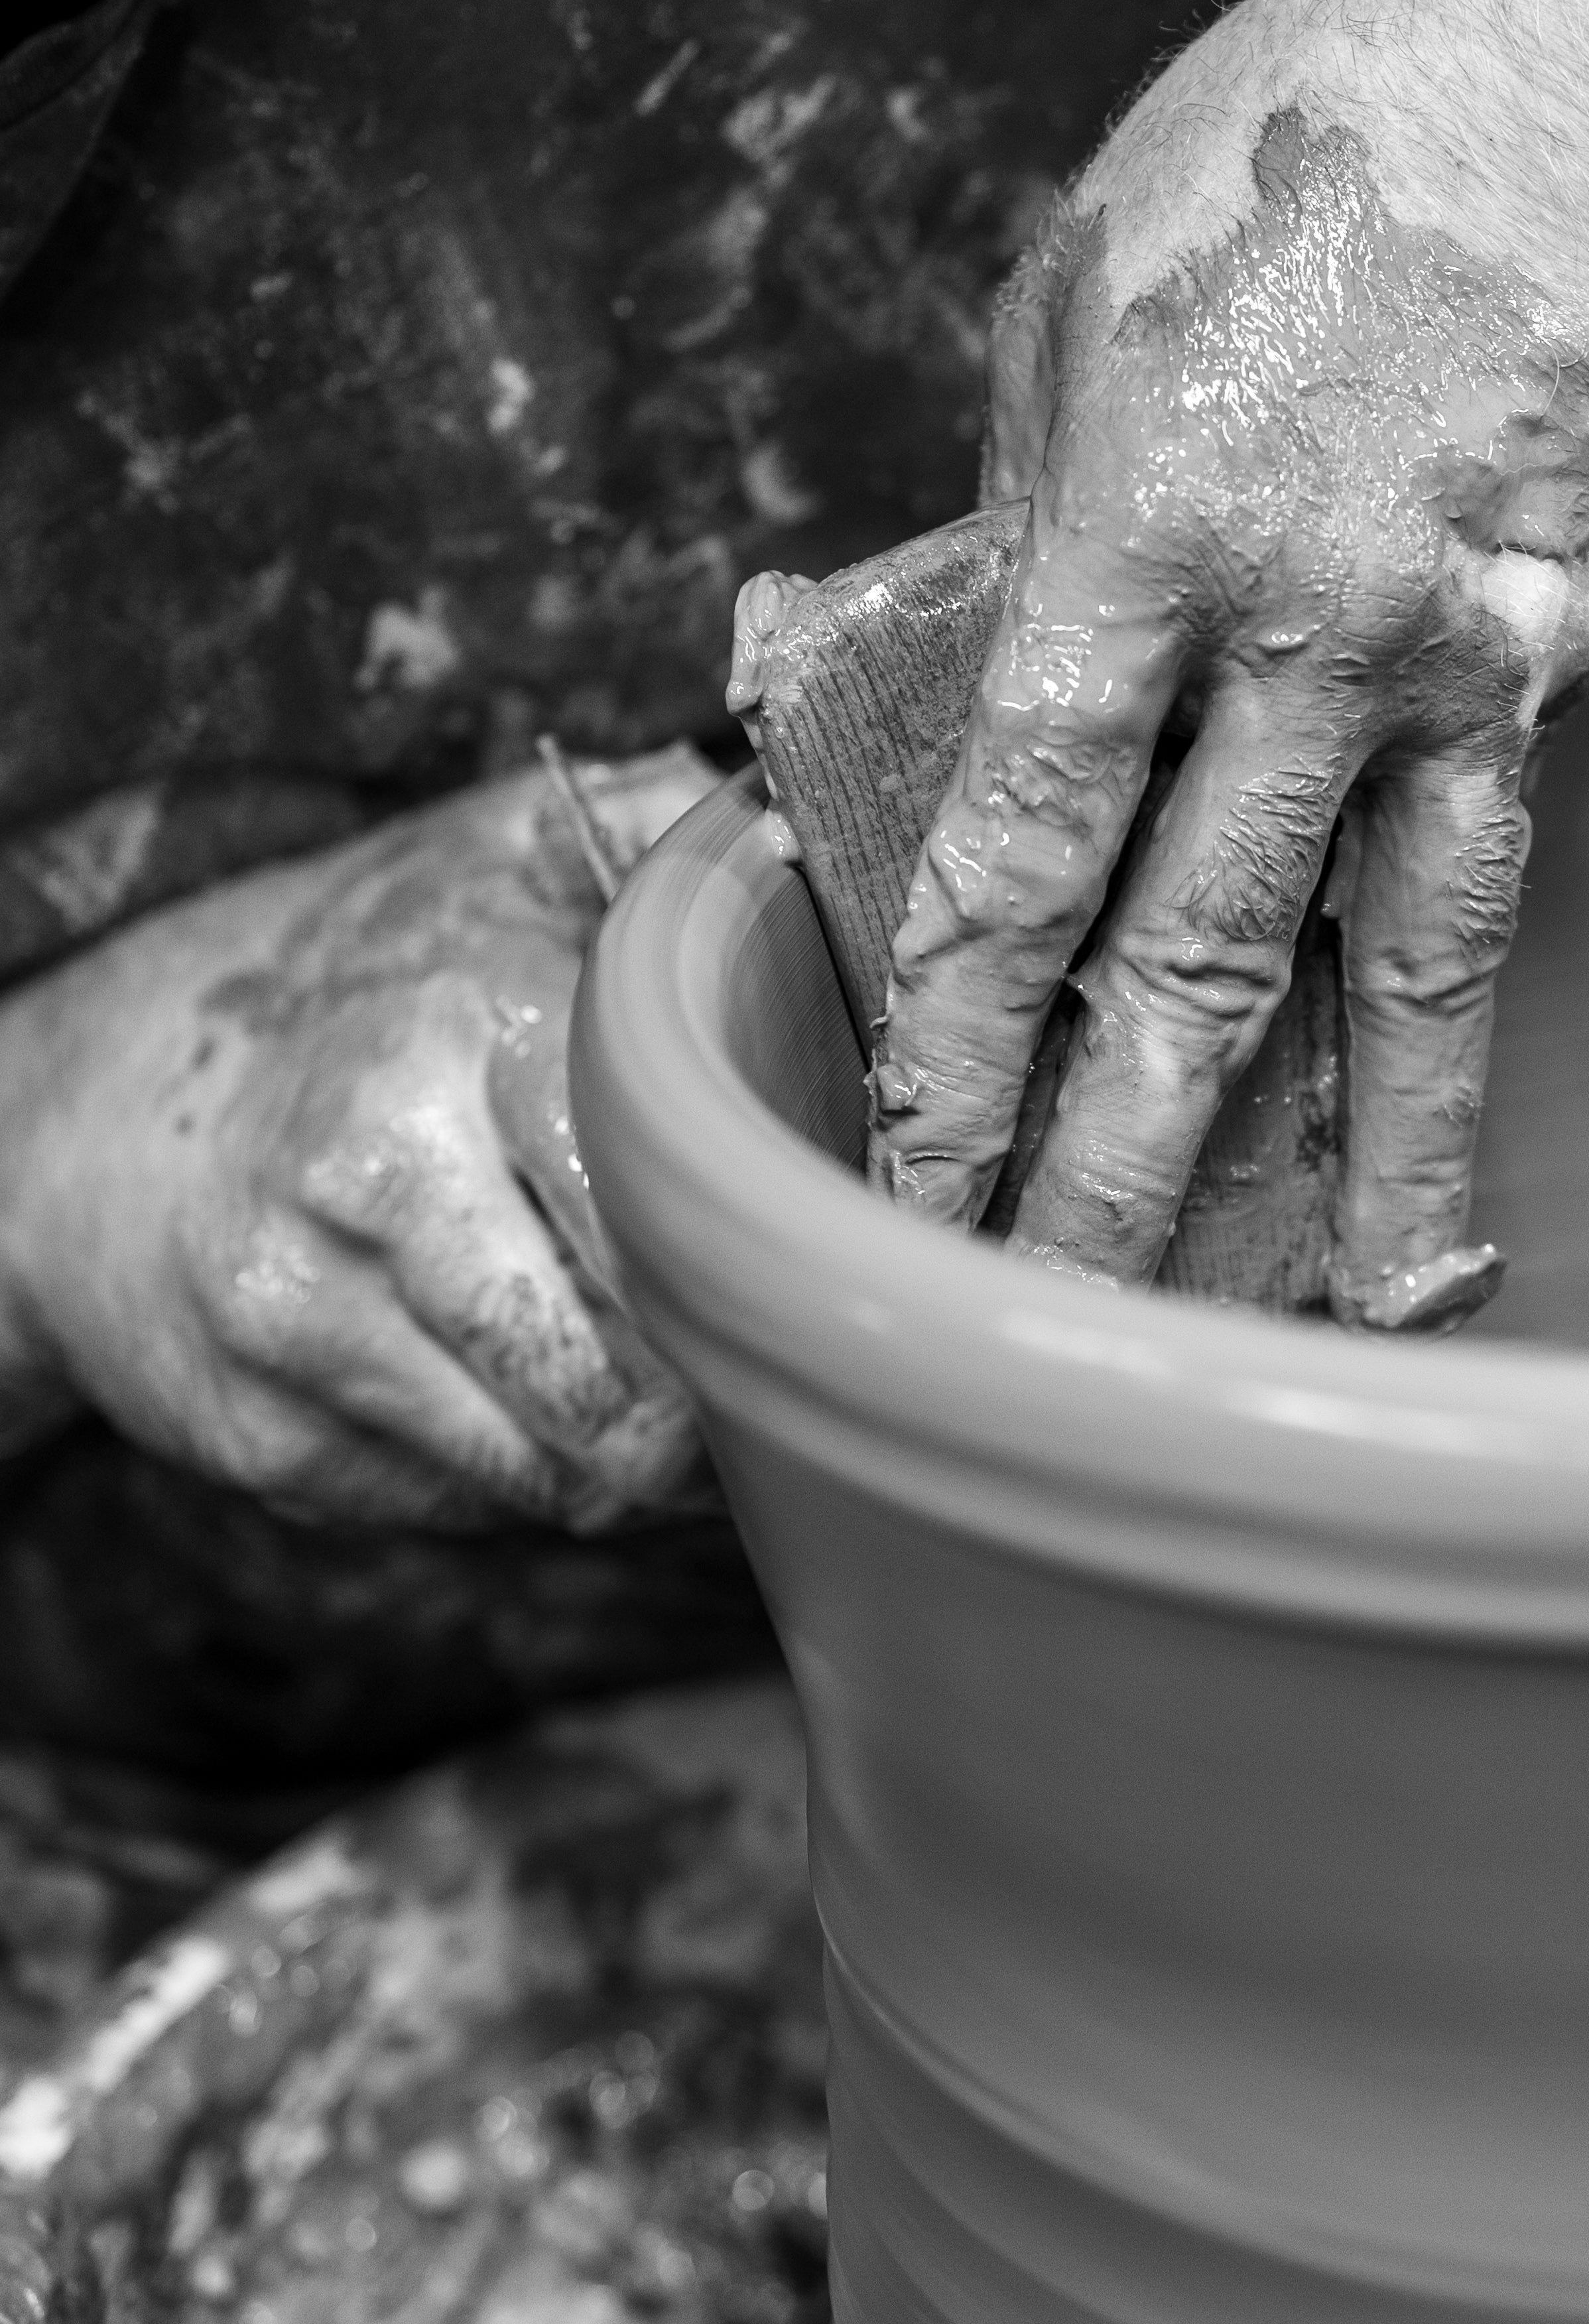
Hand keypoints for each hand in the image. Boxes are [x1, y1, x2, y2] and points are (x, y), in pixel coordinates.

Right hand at [0, 756, 713, 1527]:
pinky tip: (507, 1398)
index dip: (732, 1274)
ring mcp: (302, 1327)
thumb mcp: (473, 874)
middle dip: (691, 1408)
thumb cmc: (342, 1011)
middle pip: (613, 1385)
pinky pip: (465, 1509)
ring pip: (548, 1473)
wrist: (80, 1134)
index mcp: (450, 1032)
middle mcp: (367, 1182)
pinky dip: (517, 1477)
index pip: (656, 1211)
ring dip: (615, 1460)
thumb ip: (625, 835)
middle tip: (725, 1373)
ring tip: (635, 1395)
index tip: (768, 1274)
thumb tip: (773, 814)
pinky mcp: (267, 1443)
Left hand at [879, 0, 1588, 1323]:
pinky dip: (1460, 1027)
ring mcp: (1463, 651)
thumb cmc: (1310, 133)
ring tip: (1315, 1331)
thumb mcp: (1077, 293)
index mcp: (1135, 524)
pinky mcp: (1578, 652)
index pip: (1013, 843)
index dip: (953, 1029)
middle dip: (1108, 1164)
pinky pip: (1495, 869)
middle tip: (1046, 1325)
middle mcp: (1301, 622)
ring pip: (1394, 969)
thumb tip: (903, 687)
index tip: (901, 1163)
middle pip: (1191, 957)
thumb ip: (1005, 522)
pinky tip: (1442, 1147)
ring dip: (1346, 1170)